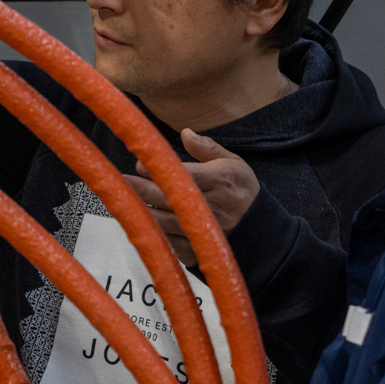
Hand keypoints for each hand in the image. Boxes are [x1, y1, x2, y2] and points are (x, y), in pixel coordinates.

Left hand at [122, 129, 260, 267]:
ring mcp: (206, 230)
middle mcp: (213, 206)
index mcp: (221, 180)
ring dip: (144, 212)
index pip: (186, 175)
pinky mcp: (201, 249)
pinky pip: (173, 245)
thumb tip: (186, 133)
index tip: (140, 164)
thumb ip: (208, 149)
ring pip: (167, 223)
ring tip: (125, 201)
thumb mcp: (234, 163)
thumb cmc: (243, 190)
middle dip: (143, 190)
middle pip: (171, 199)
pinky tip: (141, 224)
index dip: (160, 171)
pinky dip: (156, 235)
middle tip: (123, 181)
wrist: (261, 228)